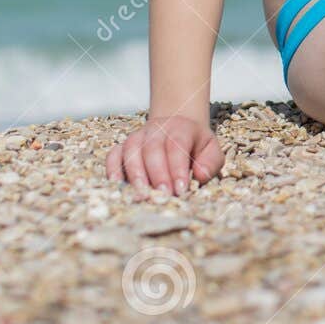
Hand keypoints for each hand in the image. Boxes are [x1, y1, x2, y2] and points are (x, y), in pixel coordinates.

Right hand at [106, 115, 222, 196]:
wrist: (177, 128)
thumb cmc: (195, 146)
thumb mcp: (212, 150)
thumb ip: (211, 162)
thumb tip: (200, 176)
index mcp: (181, 128)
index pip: (177, 145)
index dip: (177, 168)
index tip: (180, 189)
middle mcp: (157, 129)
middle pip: (153, 149)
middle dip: (157, 174)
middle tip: (163, 195)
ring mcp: (138, 136)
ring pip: (132, 151)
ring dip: (136, 174)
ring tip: (142, 194)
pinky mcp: (123, 146)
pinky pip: (113, 155)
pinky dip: (113, 169)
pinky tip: (117, 186)